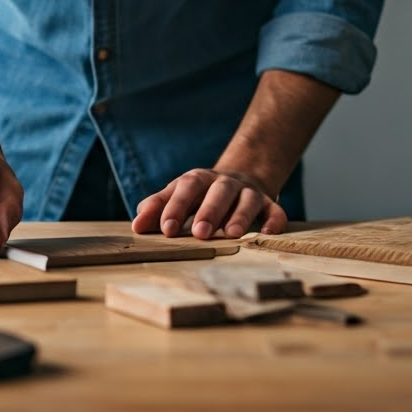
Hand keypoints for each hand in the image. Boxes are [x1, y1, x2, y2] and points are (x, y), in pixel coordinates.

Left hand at [131, 168, 287, 239]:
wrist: (241, 177)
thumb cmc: (201, 194)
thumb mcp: (178, 195)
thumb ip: (158, 207)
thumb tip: (137, 224)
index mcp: (199, 180)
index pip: (186, 188)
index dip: (176, 207)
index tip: (166, 229)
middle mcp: (225, 184)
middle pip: (219, 191)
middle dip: (209, 211)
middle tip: (200, 233)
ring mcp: (249, 193)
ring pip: (247, 200)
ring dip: (240, 215)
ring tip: (232, 235)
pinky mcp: (269, 204)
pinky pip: (275, 211)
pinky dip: (273, 221)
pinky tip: (267, 233)